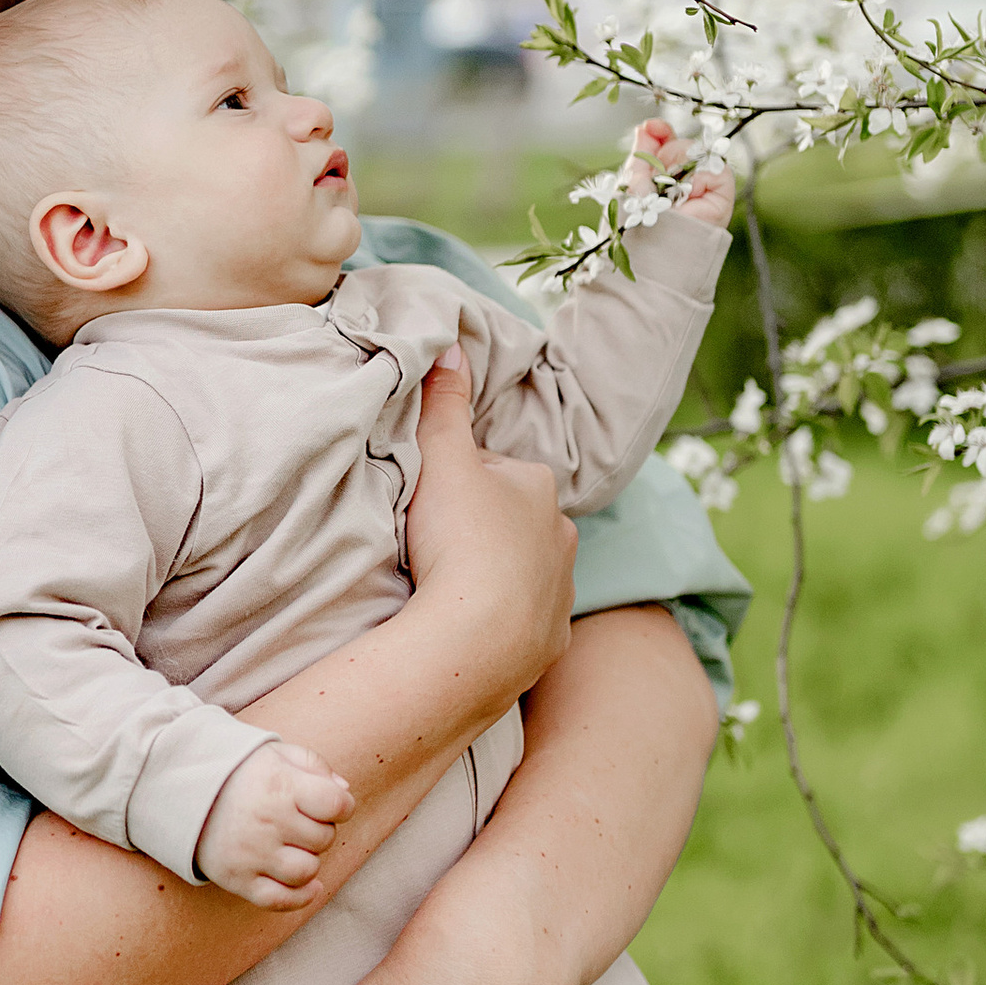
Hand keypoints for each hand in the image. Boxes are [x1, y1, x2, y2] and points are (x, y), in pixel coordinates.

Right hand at [195, 737, 352, 902]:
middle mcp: (266, 820)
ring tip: (292, 846)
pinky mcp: (236, 879)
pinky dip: (301, 897)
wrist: (179, 790)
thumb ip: (315, 766)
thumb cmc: (239, 771)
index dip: (342, 806)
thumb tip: (344, 792)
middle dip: (319, 830)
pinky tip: (310, 886)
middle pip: (324, 839)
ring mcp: (250, 853)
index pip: (337, 805)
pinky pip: (280, 901)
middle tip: (297, 820)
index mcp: (279, 785)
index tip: (330, 803)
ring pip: (306, 871)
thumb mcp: (276, 753)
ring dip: (308, 860)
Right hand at [406, 346, 577, 709]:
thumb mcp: (442, 457)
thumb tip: (453, 343)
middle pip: (512, 520)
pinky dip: (500, 620)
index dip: (456, 479)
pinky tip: (469, 625)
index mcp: (538, 487)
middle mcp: (561, 536)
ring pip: (522, 571)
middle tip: (433, 542)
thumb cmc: (460, 540)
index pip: (493, 469)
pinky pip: (522, 622)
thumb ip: (444, 401)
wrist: (476, 640)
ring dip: (492, 574)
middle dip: (480, 526)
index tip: (425, 499)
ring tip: (447, 586)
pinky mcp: (549, 641)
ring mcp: (559, 591)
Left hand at [628, 116, 733, 228]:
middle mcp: (687, 181)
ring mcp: (706, 187)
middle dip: (665, 155)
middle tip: (656, 179)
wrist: (651, 247)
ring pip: (696, 152)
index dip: (661, 133)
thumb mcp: (633, 180)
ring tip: (669, 190)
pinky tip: (686, 192)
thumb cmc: (638, 221)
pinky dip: (697, 175)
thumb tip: (648, 125)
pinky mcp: (722, 194)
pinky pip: (714, 165)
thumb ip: (642, 152)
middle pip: (681, 145)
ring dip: (678, 167)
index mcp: (666, 178)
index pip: (668, 144)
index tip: (652, 127)